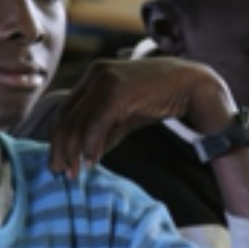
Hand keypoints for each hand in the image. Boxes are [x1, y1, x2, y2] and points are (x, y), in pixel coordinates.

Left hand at [49, 57, 235, 176]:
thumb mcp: (124, 118)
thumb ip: (103, 134)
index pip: (64, 111)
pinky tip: (92, 161)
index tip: (58, 164)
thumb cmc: (158, 100)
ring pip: (77, 120)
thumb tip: (82, 158)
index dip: (58, 139)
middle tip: (59, 173)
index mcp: (92, 77)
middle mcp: (94, 74)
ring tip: (75, 172)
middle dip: (60, 148)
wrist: (191, 85)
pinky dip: (91, 145)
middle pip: (65, 116)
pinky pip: (95, 122)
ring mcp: (105, 79)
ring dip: (73, 151)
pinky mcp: (117, 90)